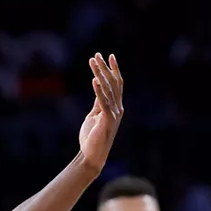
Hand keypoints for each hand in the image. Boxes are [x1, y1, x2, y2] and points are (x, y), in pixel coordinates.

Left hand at [77, 53, 124, 169]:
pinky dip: (99, 91)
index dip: (112, 69)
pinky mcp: (107, 120)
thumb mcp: (94, 115)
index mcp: (115, 106)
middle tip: (97, 54)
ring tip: (93, 62)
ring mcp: (114, 114)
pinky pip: (103, 102)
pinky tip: (94, 80)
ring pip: (108, 89)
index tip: (108, 55)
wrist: (92, 155)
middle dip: (105, 67)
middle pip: (113, 82)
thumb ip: (98, 102)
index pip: (116, 83)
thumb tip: (98, 86)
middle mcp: (118, 108)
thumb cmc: (92, 137)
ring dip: (100, 74)